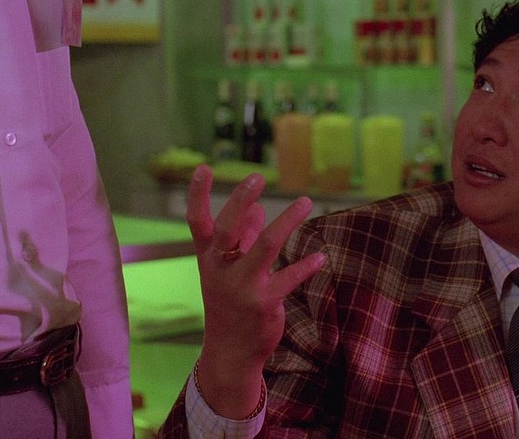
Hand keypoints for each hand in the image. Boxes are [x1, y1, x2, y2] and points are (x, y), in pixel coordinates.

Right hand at [186, 164, 325, 417]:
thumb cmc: (230, 303)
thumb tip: (255, 208)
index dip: (198, 195)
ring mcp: (242, 287)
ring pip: (265, 246)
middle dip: (240, 200)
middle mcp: (221, 270)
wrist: (230, 351)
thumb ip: (243, 239)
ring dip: (288, 221)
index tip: (203, 167)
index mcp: (209, 259)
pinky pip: (289, 278)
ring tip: (306, 202)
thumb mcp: (229, 271)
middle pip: (227, 229)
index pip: (197, 223)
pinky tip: (321, 257)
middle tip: (258, 177)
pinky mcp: (264, 303)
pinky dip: (306, 266)